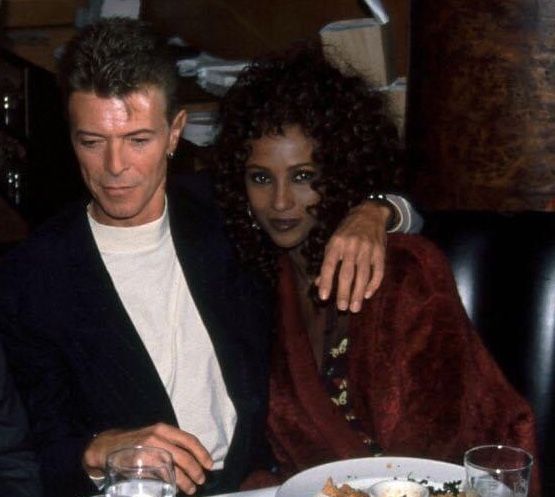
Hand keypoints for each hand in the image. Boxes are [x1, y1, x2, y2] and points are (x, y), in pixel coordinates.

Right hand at [83, 423, 212, 494]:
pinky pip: (159, 476)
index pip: (189, 440)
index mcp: (164, 429)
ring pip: (174, 468)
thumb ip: (170, 443)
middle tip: (201, 480)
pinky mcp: (139, 464)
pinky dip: (170, 483)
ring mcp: (148, 450)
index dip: (202, 453)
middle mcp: (158, 437)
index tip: (210, 464)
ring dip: (185, 481)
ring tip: (191, 489)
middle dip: (196, 470)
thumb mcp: (154, 436)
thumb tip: (191, 458)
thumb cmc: (135, 442)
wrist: (107, 446)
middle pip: (184, 456)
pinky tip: (174, 489)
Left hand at [315, 201, 389, 311]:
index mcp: (336, 243)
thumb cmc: (347, 230)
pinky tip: (368, 294)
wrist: (370, 213)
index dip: (326, 281)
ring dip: (358, 293)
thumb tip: (318, 283)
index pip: (329, 265)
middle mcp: (351, 246)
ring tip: (355, 307)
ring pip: (363, 275)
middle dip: (344, 292)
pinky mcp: (380, 252)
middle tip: (342, 308)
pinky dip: (373, 284)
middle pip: (347, 273)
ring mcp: (367, 249)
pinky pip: (378, 271)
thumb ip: (327, 263)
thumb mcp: (333, 242)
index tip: (324, 297)